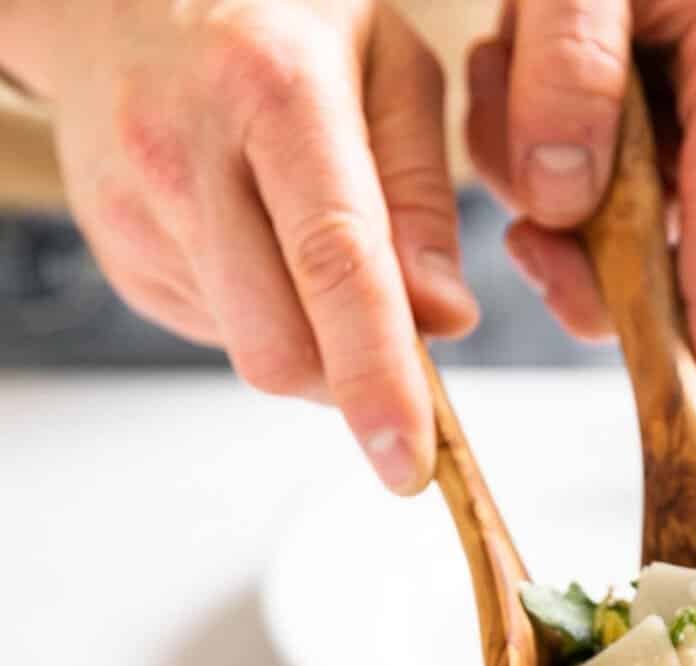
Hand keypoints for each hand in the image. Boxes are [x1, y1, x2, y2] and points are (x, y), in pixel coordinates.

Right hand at [3, 0, 476, 491]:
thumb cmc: (277, 15)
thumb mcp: (388, 59)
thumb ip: (422, 194)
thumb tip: (445, 322)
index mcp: (273, 86)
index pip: (335, 263)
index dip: (377, 377)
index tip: (408, 461)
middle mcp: (188, 149)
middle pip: (280, 346)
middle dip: (352, 378)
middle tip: (392, 342)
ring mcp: (138, 209)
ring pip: (250, 353)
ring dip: (310, 341)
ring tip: (304, 240)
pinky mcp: (120, 254)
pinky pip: (219, 332)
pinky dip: (261, 314)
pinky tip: (252, 236)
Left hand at [467, 0, 695, 385]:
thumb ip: (569, 76)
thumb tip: (564, 202)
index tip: (690, 396)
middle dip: (598, 257)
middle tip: (525, 233)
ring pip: (651, 237)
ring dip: (562, 199)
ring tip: (518, 95)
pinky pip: (627, 202)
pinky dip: (560, 170)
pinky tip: (533, 95)